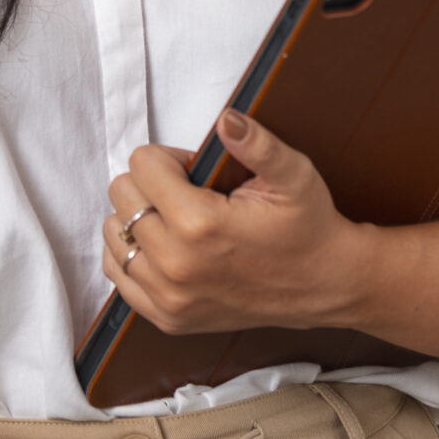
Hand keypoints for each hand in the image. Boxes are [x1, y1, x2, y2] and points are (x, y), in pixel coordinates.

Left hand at [101, 109, 367, 336]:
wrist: (324, 285)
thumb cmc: (307, 226)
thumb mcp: (293, 175)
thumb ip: (257, 144)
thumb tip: (227, 120)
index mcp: (200, 224)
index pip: (141, 165)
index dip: (168, 158)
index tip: (193, 170)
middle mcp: (176, 264)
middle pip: (122, 196)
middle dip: (150, 184)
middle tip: (187, 194)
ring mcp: (169, 297)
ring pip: (113, 234)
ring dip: (138, 218)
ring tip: (176, 220)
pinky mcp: (168, 318)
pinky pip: (117, 275)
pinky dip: (131, 254)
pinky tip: (164, 246)